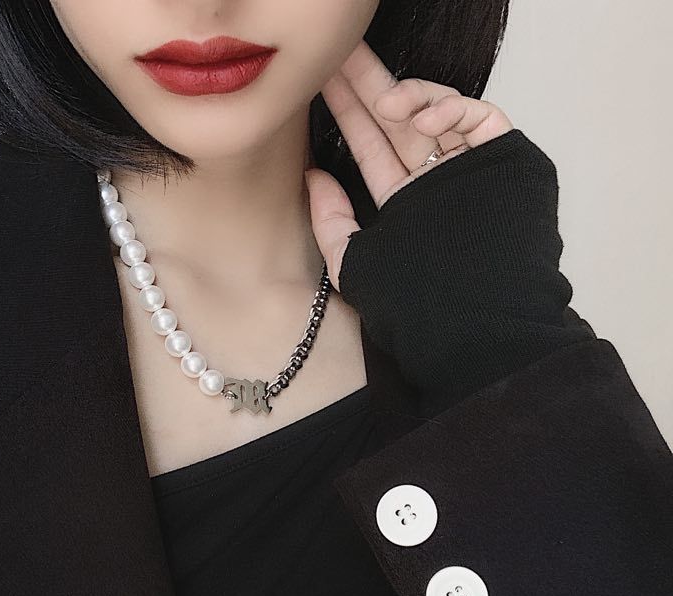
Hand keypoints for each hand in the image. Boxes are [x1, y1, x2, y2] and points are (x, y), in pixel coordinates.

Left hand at [305, 38, 513, 292]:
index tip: (322, 82)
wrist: (470, 319)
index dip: (348, 113)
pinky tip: (424, 117)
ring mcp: (470, 170)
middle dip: (370, 86)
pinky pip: (482, 119)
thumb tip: (312, 174)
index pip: (371, 148)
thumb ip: (330, 221)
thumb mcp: (354, 262)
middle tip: (342, 54)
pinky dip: (453, 109)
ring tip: (385, 100)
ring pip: (439, 114)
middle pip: (400, 123)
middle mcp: (436, 183)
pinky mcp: (504, 161)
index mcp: (404, 203)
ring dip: (409, 96)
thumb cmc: (413, 302)